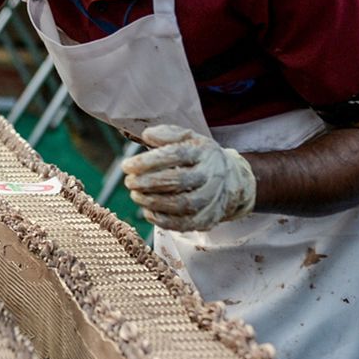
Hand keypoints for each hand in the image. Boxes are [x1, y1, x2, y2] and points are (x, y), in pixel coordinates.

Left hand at [121, 125, 255, 231]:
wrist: (231, 181)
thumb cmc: (199, 157)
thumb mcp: (188, 138)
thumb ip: (167, 134)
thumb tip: (147, 135)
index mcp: (204, 152)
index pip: (176, 155)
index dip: (148, 161)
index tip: (126, 166)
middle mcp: (211, 176)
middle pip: (178, 181)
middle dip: (148, 183)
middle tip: (129, 182)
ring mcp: (212, 199)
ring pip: (181, 204)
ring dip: (153, 202)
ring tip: (135, 195)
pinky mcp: (208, 219)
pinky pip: (184, 224)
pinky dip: (162, 220)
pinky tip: (148, 211)